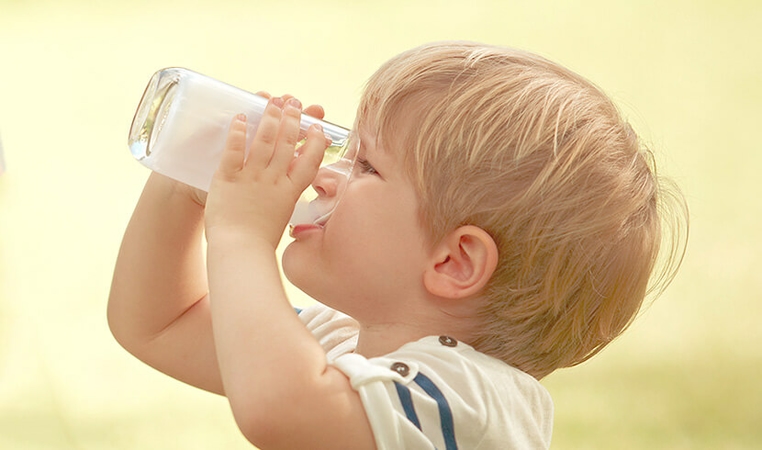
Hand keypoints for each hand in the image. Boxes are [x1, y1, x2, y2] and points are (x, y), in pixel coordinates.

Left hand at [204, 97, 328, 246]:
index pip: (309, 161)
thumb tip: (290, 187)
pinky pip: (234, 150)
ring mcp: (252, 178)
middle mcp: (274, 181)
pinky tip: (240, 117)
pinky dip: (238, 132)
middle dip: (292, 120)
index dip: (315, 142)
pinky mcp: (228, 178)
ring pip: (264, 142)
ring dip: (270, 119)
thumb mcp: (281, 215)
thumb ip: (285, 197)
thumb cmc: (259, 242)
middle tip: (294, 103)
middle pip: (287, 144)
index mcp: (290, 192)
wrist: (239, 251)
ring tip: (273, 102)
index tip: (318, 128)